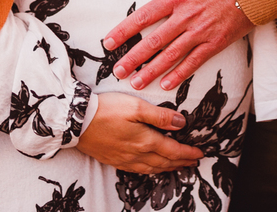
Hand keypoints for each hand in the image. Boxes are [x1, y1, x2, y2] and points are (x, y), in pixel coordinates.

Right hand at [75, 93, 203, 172]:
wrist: (76, 122)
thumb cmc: (106, 110)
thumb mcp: (136, 106)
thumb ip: (160, 116)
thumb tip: (182, 123)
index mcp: (145, 141)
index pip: (173, 150)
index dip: (188, 153)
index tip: (200, 153)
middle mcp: (137, 154)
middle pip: (165, 162)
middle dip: (182, 162)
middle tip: (193, 162)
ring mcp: (125, 159)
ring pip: (153, 169)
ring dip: (168, 168)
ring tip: (178, 167)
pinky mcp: (114, 160)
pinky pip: (138, 170)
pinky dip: (151, 170)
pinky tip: (152, 168)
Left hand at [102, 0, 253, 91]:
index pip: (144, 17)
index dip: (124, 31)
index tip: (108, 43)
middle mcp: (186, 16)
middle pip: (154, 41)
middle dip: (133, 58)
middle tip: (118, 71)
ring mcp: (201, 32)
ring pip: (171, 55)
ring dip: (152, 70)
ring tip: (136, 83)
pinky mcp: (216, 42)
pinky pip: (194, 62)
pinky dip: (180, 74)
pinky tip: (166, 84)